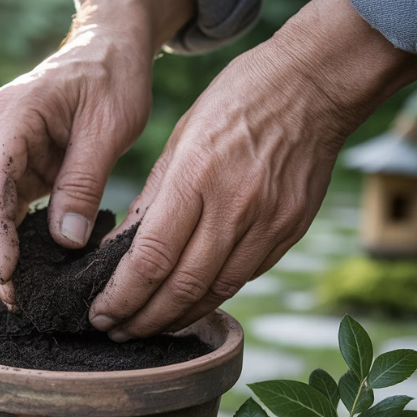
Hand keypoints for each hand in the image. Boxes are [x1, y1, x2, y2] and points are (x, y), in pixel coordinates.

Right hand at [0, 0, 194, 307]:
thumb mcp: (109, 126)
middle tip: (14, 298)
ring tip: (18, 293)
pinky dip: (12, 237)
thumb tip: (66, 240)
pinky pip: (5, 205)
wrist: (108, 47)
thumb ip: (84, 181)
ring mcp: (1, 148)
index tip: (8, 274)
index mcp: (13, 115)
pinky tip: (25, 267)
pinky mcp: (15, 163)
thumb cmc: (112, 76)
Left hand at [90, 0, 416, 338]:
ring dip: (176, 320)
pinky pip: (243, 279)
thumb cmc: (238, 100)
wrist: (315, 84)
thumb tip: (119, 250)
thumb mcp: (180, 136)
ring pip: (214, 293)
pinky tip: (188, 306)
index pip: (151, 257)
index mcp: (197, 176)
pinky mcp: (289, 232)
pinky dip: (210, 299)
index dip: (122, 296)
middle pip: (181, 287)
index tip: (100, 314)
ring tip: (147, 327)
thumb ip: (151, 199)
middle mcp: (235, 207)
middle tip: (117, 332)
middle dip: (143, 319)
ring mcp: (268, 223)